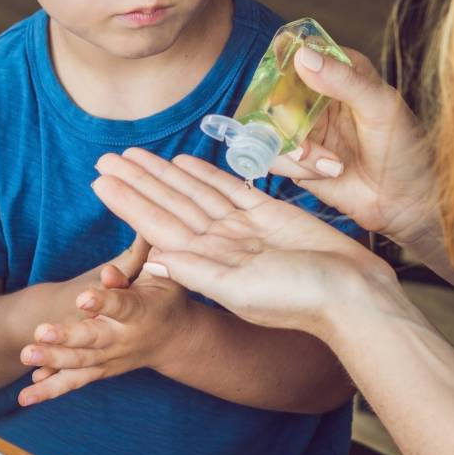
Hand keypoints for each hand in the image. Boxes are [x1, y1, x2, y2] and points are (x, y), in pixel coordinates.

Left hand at [17, 272, 193, 405]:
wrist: (177, 339)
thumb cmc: (165, 297)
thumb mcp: (159, 277)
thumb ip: (132, 271)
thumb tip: (106, 272)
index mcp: (141, 311)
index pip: (121, 306)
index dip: (103, 301)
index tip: (82, 297)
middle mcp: (124, 338)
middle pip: (93, 339)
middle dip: (66, 337)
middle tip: (40, 333)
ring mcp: (112, 358)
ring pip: (80, 363)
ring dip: (52, 361)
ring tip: (27, 355)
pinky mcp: (102, 370)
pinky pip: (75, 381)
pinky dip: (52, 387)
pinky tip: (28, 394)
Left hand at [91, 148, 396, 335]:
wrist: (353, 297)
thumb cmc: (301, 300)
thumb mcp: (244, 292)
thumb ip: (201, 273)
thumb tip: (156, 258)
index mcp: (208, 264)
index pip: (158, 225)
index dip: (129, 202)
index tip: (100, 181)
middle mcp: (220, 244)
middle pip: (170, 205)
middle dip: (138, 181)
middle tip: (106, 157)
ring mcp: (243, 229)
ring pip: (194, 194)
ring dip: (164, 174)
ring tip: (134, 154)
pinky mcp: (269, 215)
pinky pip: (229, 190)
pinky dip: (206, 175)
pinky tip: (184, 162)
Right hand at [266, 46, 437, 246]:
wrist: (406, 200)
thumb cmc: (404, 147)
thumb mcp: (380, 106)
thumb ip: (343, 80)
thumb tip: (303, 56)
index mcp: (340, 71)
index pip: (299, 53)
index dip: (283, 63)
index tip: (284, 81)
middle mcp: (317, 96)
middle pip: (273, 91)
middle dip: (281, 114)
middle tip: (300, 131)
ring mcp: (305, 128)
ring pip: (269, 127)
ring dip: (295, 147)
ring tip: (328, 161)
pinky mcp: (297, 159)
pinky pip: (275, 157)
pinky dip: (297, 166)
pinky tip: (329, 170)